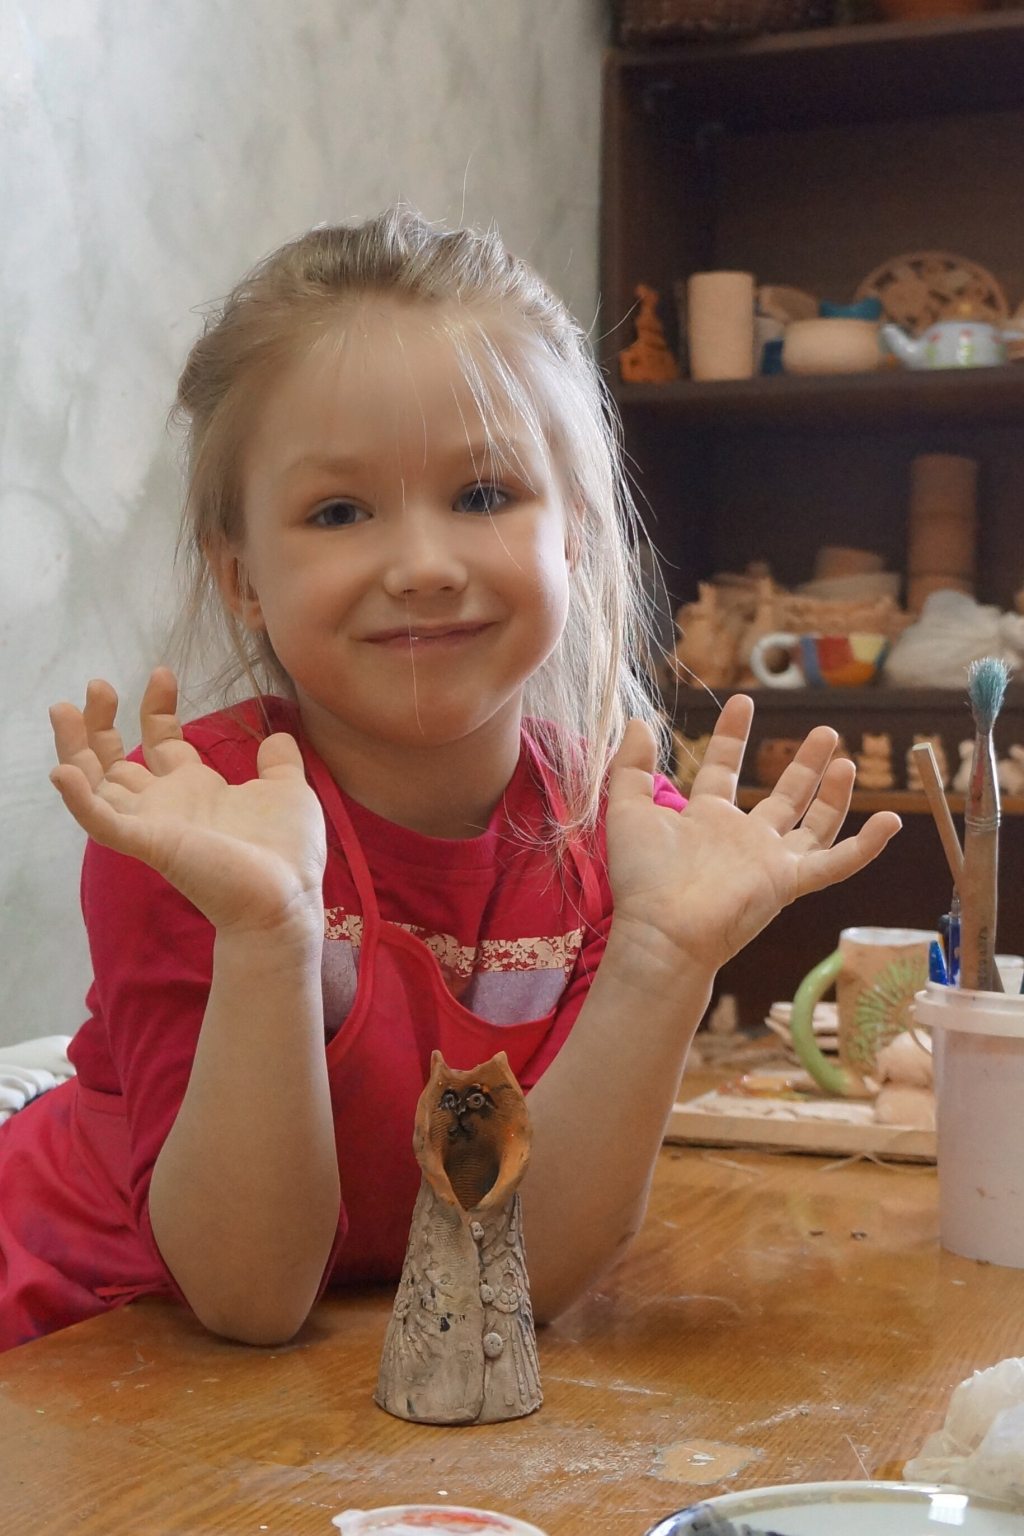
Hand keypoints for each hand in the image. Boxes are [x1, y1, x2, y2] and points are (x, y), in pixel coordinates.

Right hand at [49, 669, 326, 937]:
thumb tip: (278, 737)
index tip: (161, 673)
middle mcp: (167, 804)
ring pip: (97, 786)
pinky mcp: (149, 844)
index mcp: (197, 789)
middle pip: (116, 762)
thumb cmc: (286, 852)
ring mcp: (153, 824)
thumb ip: (279, 764)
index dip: (157, 709)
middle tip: (96, 686)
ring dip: (75, 750)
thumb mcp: (287, 791)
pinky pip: (103, 824)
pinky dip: (79, 800)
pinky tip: (63, 771)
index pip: (162, 743)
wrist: (287, 895)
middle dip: (101, 724)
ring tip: (62, 710)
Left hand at [605, 696, 900, 974]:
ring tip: (847, 761)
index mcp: (706, 820)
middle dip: (804, 764)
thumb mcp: (628, 809)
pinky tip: (891, 822)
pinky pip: (837, 863)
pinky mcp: (790, 882)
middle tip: (826, 731)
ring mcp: (770, 860)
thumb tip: (639, 721)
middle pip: (783, 795)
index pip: (725, 768)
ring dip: (835, 794)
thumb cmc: (643, 877)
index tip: (744, 700)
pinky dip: (866, 846)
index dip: (733, 735)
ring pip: (814, 823)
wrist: (663, 929)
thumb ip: (631, 766)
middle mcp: (743, 838)